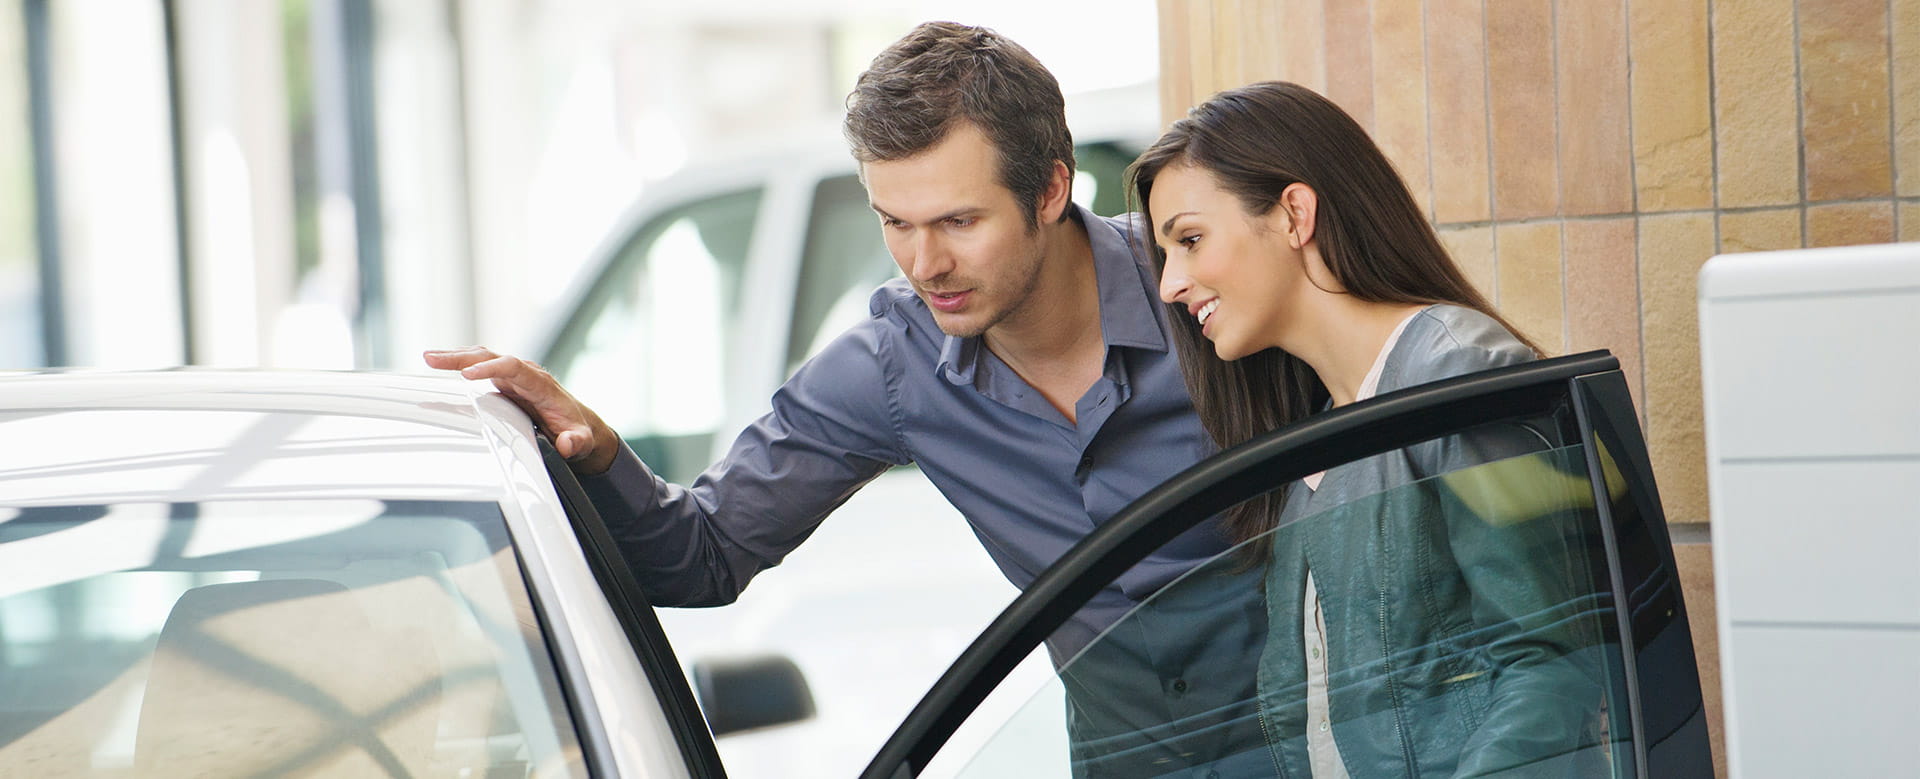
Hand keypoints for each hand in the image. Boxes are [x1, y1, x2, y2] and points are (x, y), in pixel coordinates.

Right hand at [423, 347, 618, 474]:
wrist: (580, 426)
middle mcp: (526, 375)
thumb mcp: (582, 442)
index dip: (490, 369)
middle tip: (433, 360)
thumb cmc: (578, 432)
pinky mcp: (505, 383)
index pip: (514, 369)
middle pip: (493, 357)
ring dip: (456, 356)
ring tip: (428, 357)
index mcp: (541, 385)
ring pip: (484, 358)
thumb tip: (567, 444)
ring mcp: (514, 377)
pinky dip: (460, 363)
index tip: (467, 375)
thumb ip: (576, 443)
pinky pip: (481, 366)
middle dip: (463, 358)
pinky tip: (439, 364)